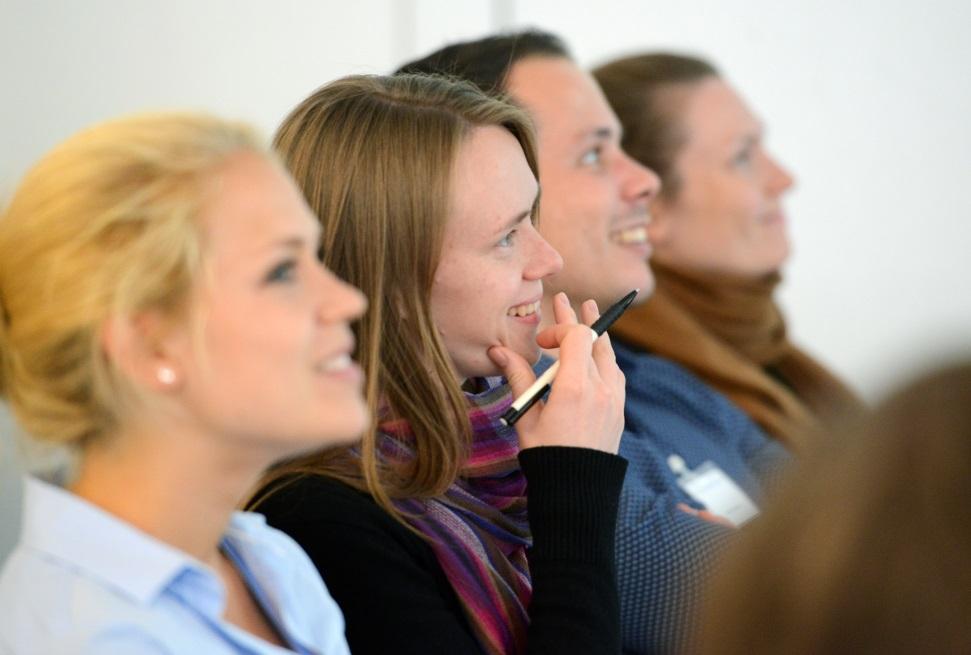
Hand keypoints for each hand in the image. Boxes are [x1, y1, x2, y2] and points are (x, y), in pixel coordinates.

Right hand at [488, 292, 624, 453]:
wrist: (577, 491)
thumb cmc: (546, 456)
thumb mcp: (527, 417)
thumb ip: (518, 378)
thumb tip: (498, 351)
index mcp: (574, 388)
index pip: (576, 337)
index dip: (559, 328)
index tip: (541, 340)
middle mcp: (600, 389)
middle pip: (592, 340)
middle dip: (577, 319)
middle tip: (567, 299)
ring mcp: (614, 399)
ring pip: (607, 355)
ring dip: (595, 335)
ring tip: (590, 314)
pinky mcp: (618, 410)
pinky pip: (614, 373)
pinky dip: (604, 358)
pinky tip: (597, 354)